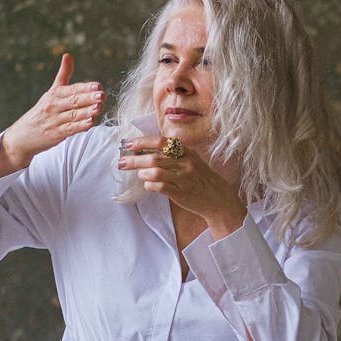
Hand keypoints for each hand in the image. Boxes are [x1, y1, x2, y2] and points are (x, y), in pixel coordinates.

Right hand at [0, 54, 103, 169]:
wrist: (21, 136)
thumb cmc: (41, 112)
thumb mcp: (50, 92)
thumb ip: (63, 75)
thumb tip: (68, 55)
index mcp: (54, 95)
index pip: (71, 89)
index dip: (85, 87)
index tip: (98, 85)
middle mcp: (53, 106)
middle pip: (73, 101)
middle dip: (89, 98)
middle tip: (102, 95)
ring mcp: (54, 121)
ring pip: (73, 115)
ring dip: (87, 111)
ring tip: (99, 107)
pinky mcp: (55, 134)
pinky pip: (70, 129)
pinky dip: (80, 126)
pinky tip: (91, 122)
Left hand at [119, 135, 247, 237]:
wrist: (219, 199)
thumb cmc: (201, 178)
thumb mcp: (192, 160)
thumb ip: (173, 154)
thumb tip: (146, 150)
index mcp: (187, 151)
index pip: (161, 141)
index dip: (142, 142)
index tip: (128, 144)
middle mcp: (185, 163)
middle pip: (154, 157)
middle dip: (134, 159)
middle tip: (122, 162)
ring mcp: (183, 178)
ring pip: (155, 172)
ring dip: (142, 173)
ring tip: (140, 175)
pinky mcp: (181, 193)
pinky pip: (159, 187)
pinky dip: (150, 185)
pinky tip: (149, 185)